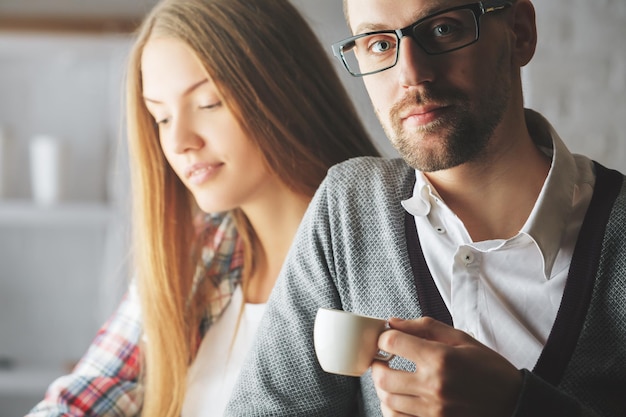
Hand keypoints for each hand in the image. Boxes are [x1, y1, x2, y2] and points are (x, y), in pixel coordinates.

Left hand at [371, 317, 521, 416]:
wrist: (515, 403)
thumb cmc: (489, 368)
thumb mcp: (461, 339)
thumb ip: (425, 328)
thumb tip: (393, 322)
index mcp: (440, 358)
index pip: (392, 343)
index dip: (384, 338)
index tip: (387, 339)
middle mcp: (434, 386)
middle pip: (382, 376)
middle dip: (376, 365)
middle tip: (382, 360)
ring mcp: (433, 411)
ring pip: (387, 401)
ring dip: (383, 388)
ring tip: (391, 379)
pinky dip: (392, 410)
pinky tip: (399, 399)